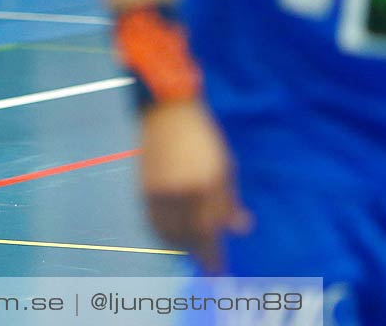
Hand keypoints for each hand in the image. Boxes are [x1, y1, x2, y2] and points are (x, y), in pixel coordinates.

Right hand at [137, 99, 250, 272]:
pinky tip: (172, 236)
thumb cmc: (203, 138)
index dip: (215, 257)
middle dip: (200, 254)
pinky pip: (153, 221)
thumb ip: (230, 199)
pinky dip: (163, 234)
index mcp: (208, 184)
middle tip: (208, 265)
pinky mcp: (144, 187)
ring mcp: (161, 189)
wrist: (166, 112)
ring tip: (191, 250)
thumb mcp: (225, 166)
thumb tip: (241, 227)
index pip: (212, 231)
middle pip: (190, 236)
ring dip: (181, 246)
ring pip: (169, 232)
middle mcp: (183, 190)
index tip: (220, 273)